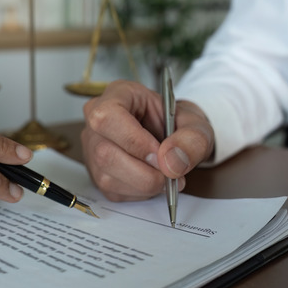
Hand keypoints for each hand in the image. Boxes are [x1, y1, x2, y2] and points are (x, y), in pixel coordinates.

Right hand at [81, 80, 213, 201]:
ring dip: (145, 184)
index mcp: (117, 95)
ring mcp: (92, 149)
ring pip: (107, 176)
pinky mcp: (97, 174)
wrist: (174, 139)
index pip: (108, 117)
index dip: (134, 141)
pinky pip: (114, 191)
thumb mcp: (196, 125)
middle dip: (144, 171)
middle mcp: (96, 121)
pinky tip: (152, 179)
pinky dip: (140, 192)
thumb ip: (191, 140)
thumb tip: (171, 163)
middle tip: (171, 172)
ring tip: (166, 176)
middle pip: (105, 153)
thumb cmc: (178, 125)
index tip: (161, 155)